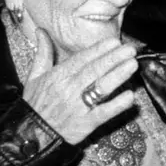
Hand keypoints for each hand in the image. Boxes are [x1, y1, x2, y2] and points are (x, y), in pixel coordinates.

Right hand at [20, 30, 138, 145]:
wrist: (32, 134)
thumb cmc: (35, 104)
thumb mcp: (34, 77)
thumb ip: (43, 53)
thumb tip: (41, 31)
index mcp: (57, 76)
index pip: (82, 59)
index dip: (99, 50)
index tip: (114, 42)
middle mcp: (68, 89)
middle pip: (94, 71)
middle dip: (114, 58)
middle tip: (130, 49)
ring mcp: (78, 107)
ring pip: (101, 88)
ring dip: (118, 75)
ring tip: (133, 65)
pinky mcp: (86, 123)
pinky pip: (104, 112)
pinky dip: (117, 104)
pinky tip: (130, 96)